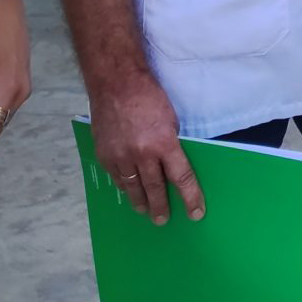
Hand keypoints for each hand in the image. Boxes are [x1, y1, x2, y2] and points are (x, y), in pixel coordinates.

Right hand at [88, 73, 203, 225]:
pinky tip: (128, 190)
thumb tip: (173, 165)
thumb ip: (171, 143)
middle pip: (155, 188)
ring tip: (145, 210)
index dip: (190, 198)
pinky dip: (124, 185)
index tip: (196, 213)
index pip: (181, 178)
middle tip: (163, 219)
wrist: (115, 82)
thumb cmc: (149, 96)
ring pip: (132, 187)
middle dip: (161, 206)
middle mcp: (142, 154)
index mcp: (164, 143)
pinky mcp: (105, 154)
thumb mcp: (171, 119)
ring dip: (140, 201)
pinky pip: (116, 177)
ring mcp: (121, 156)